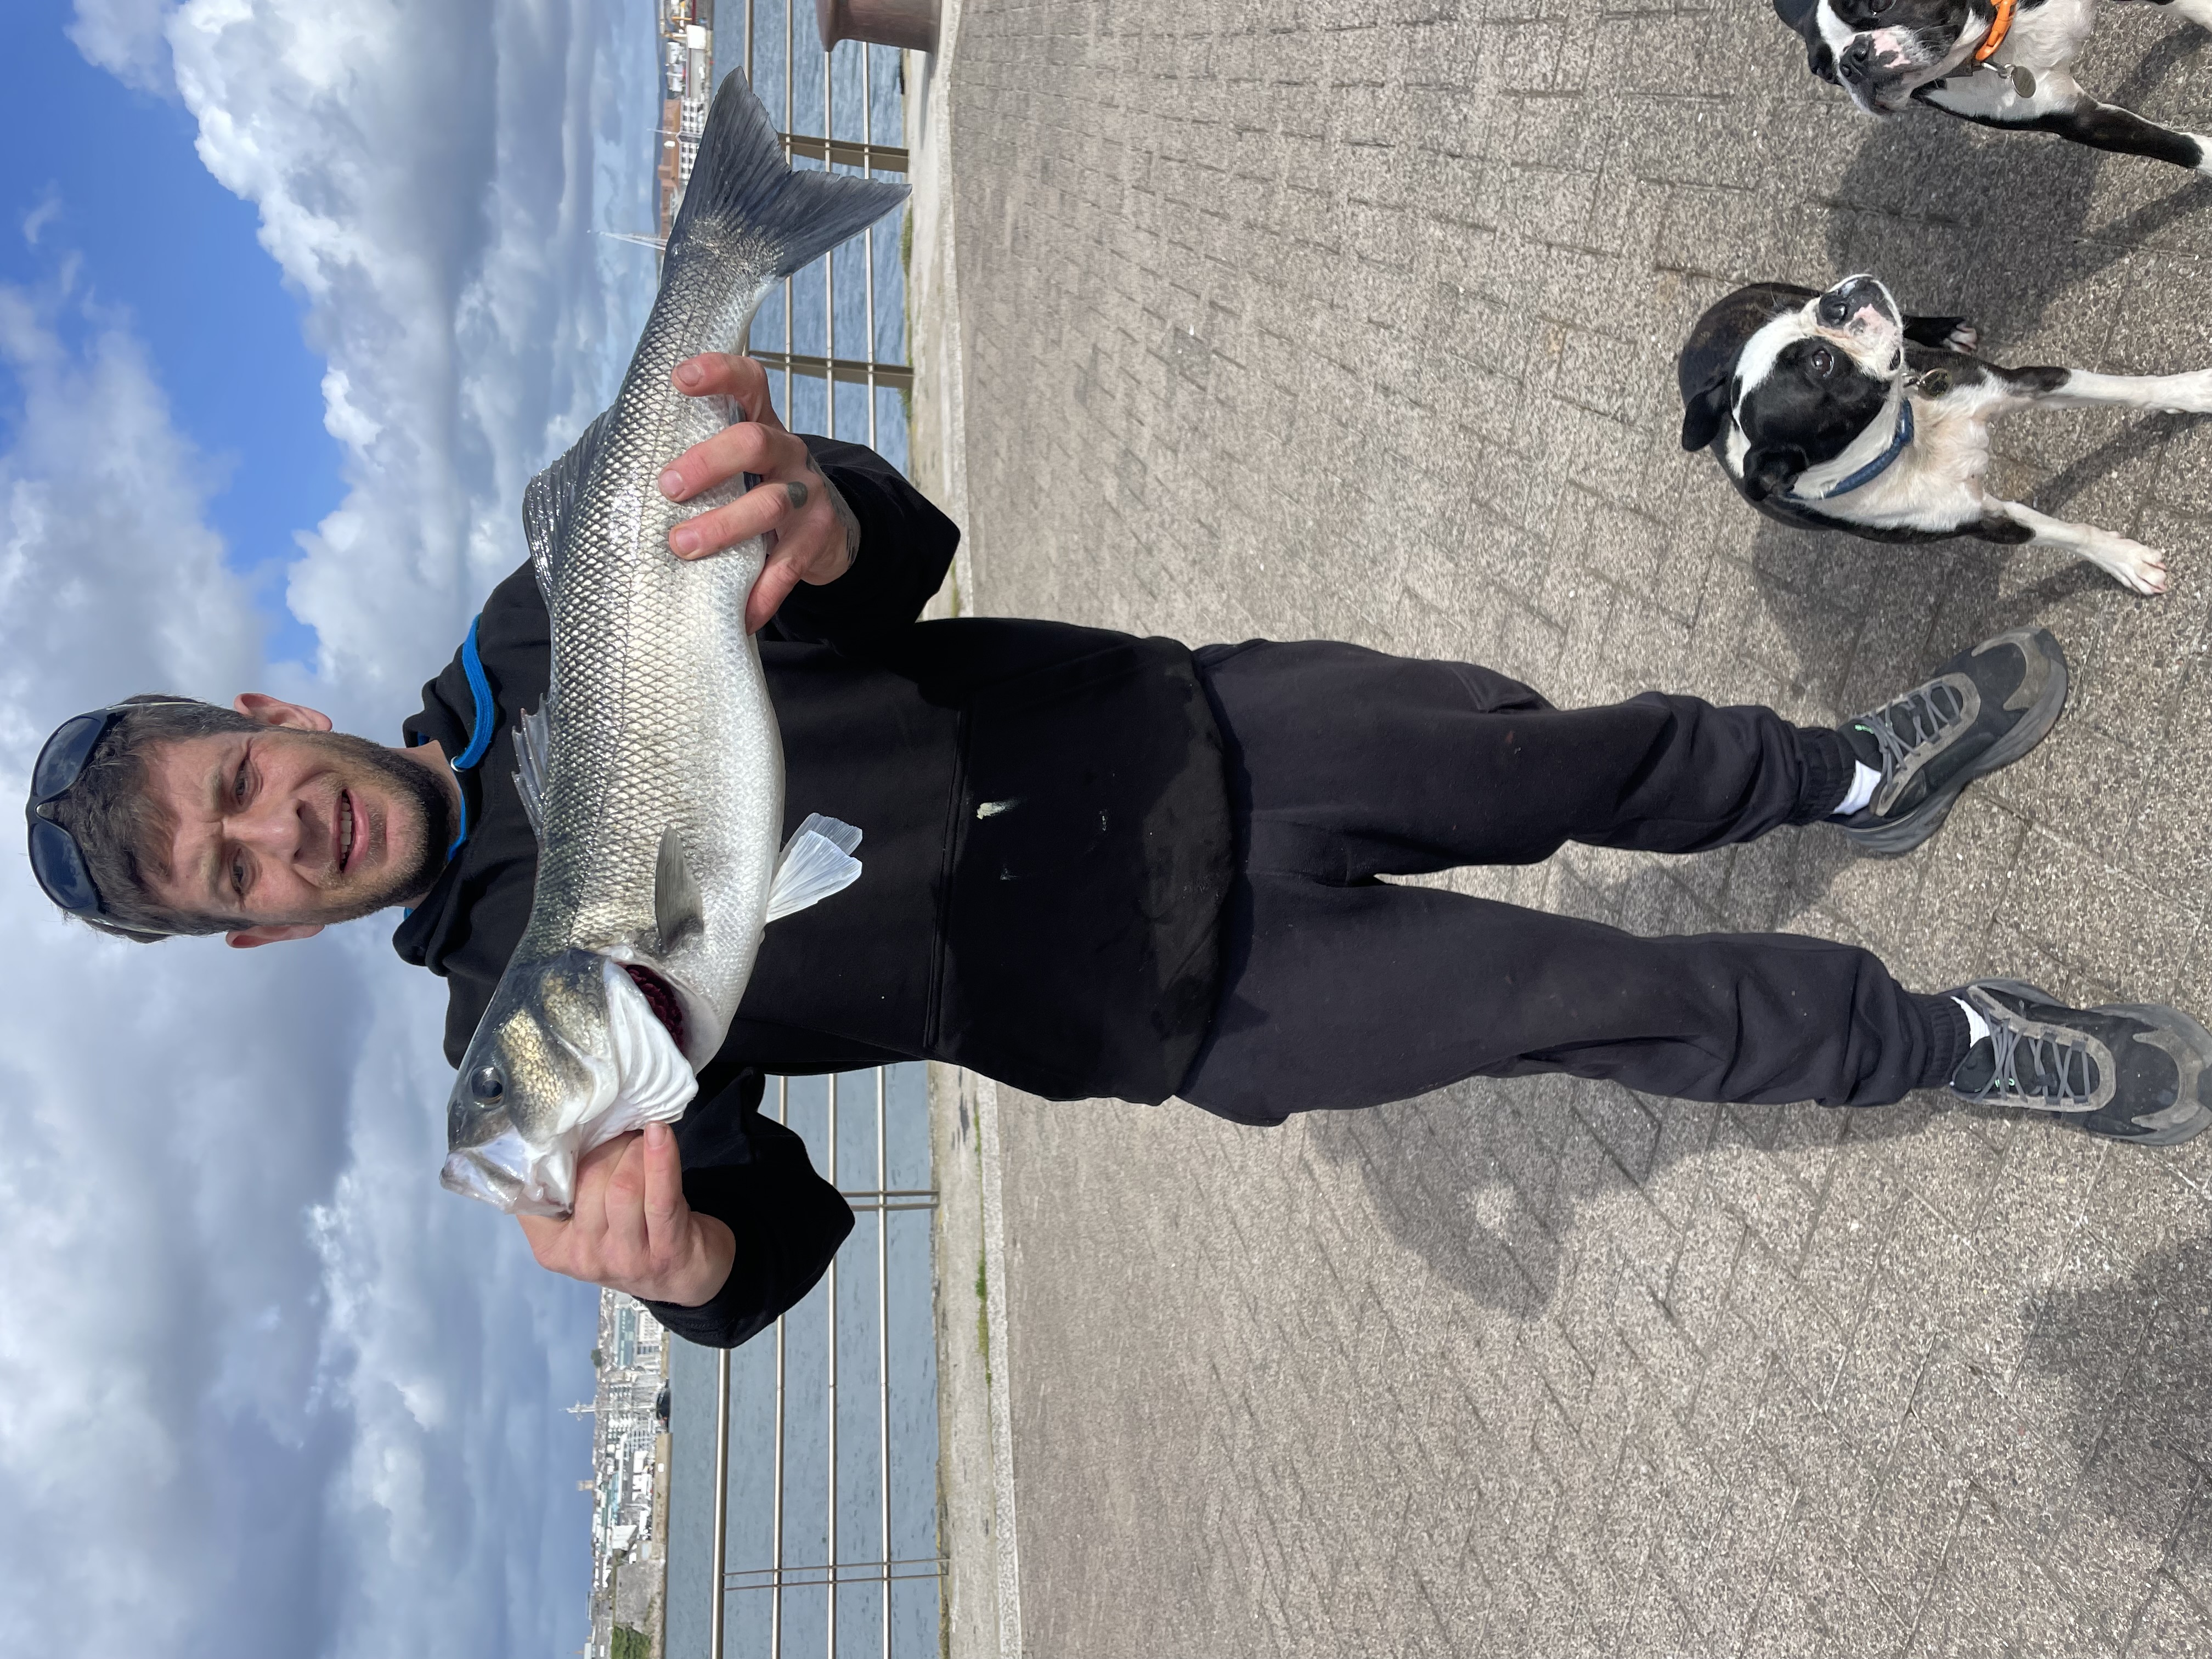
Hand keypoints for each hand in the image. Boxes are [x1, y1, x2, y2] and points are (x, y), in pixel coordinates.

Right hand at [517, 1122, 735, 1306]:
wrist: (684, 1275)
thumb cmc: (630, 1234)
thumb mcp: (586, 1220)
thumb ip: (569, 1188)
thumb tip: (565, 1130)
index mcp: (553, 1247)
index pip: (539, 1192)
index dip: (558, 1153)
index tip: (574, 1130)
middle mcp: (584, 1257)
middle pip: (589, 1180)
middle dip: (611, 1146)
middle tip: (626, 1137)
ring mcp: (624, 1258)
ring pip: (623, 1186)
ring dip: (636, 1151)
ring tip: (646, 1142)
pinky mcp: (665, 1250)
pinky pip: (660, 1195)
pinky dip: (661, 1158)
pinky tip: (661, 1133)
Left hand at [655, 353, 863, 631]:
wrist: (831, 531)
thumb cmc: (758, 490)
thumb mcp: (736, 464)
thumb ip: (694, 454)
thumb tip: (612, 463)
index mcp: (762, 424)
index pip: (749, 383)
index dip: (719, 373)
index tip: (680, 378)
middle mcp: (789, 453)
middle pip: (754, 442)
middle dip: (707, 462)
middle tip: (667, 487)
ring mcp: (808, 496)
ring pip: (769, 502)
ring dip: (723, 526)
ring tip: (682, 547)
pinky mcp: (817, 540)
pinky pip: (787, 568)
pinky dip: (762, 592)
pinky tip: (739, 613)